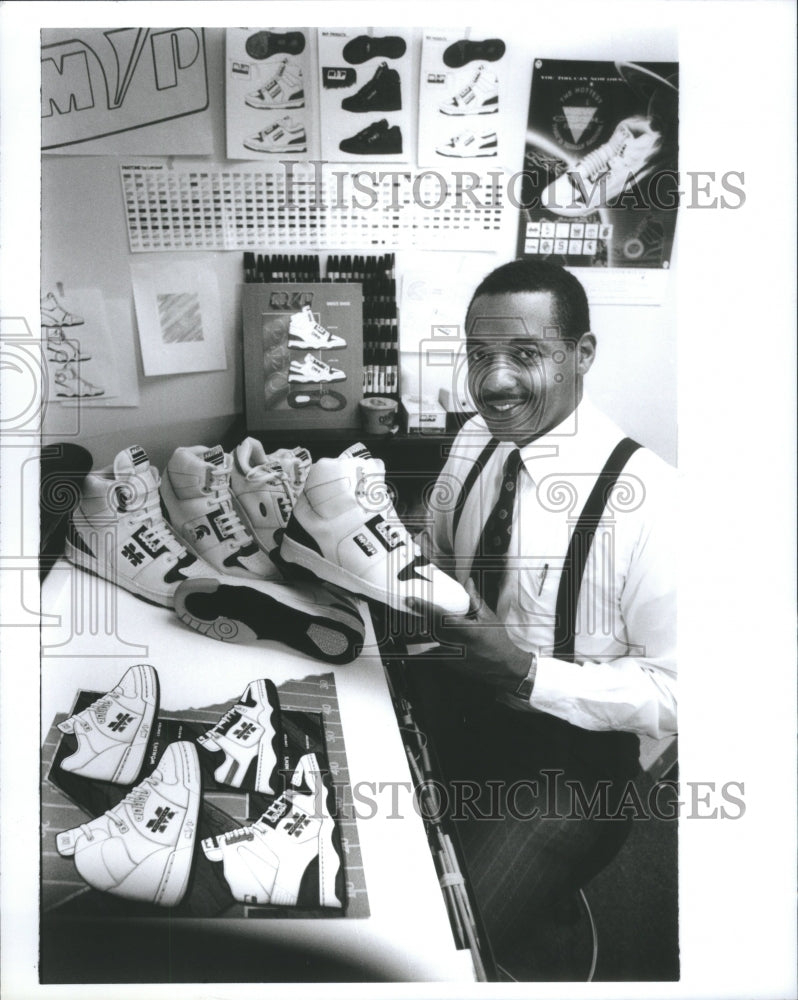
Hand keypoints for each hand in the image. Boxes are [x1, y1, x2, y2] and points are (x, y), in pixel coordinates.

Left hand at [407, 580, 534, 696]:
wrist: (503, 666)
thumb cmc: (498, 640)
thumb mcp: (488, 617)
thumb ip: (474, 599)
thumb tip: (468, 582)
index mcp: (467, 631)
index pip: (440, 617)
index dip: (424, 608)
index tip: (411, 600)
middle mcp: (457, 644)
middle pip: (431, 627)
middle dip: (421, 615)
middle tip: (413, 604)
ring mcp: (451, 656)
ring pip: (432, 638)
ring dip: (426, 627)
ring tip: (423, 618)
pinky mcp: (449, 662)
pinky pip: (436, 647)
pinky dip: (434, 638)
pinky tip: (436, 633)